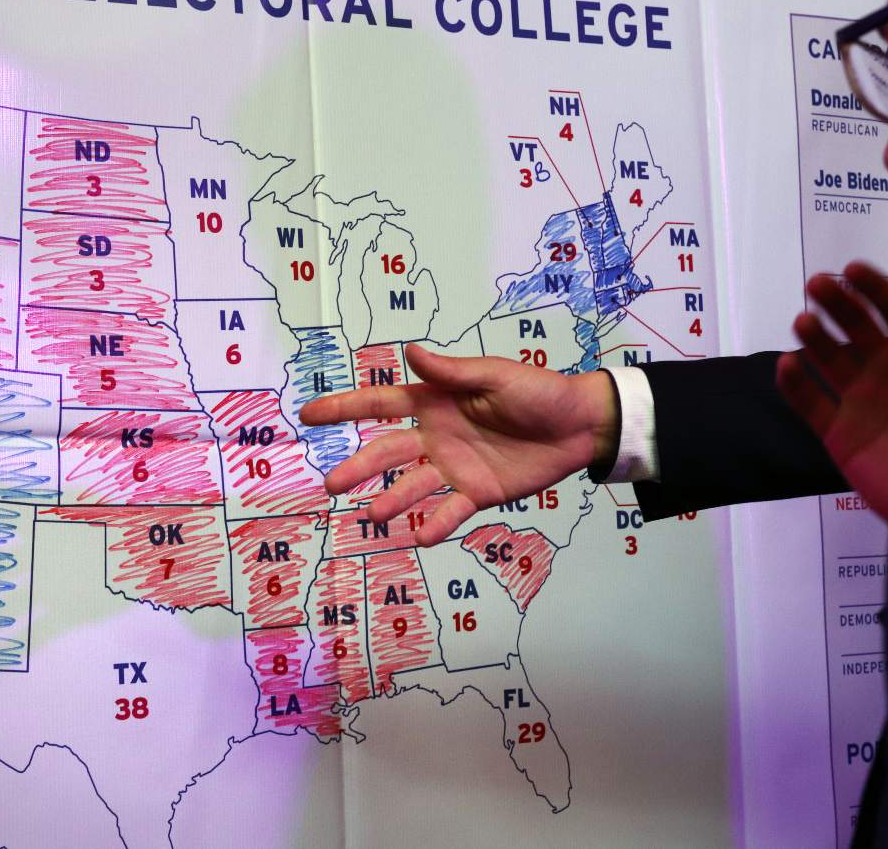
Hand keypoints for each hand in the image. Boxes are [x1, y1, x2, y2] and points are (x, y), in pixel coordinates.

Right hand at [298, 344, 617, 545]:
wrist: (579, 425)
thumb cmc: (538, 391)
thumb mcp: (495, 374)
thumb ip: (452, 371)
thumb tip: (409, 352)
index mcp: (435, 401)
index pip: (380, 404)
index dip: (343, 408)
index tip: (308, 414)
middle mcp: (436, 436)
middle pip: (387, 453)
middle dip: (358, 467)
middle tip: (332, 484)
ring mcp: (454, 467)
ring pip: (412, 486)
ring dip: (391, 501)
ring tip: (373, 516)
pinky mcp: (477, 493)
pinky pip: (450, 511)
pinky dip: (435, 524)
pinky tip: (420, 537)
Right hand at [776, 263, 887, 521]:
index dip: (874, 289)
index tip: (852, 269)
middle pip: (856, 330)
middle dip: (837, 305)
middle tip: (816, 285)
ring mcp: (861, 404)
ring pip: (829, 361)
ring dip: (814, 337)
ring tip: (802, 322)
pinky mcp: (839, 435)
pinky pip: (810, 404)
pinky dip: (795, 385)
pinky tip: (787, 364)